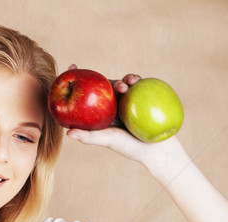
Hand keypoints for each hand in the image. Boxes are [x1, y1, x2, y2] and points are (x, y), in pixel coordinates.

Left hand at [65, 67, 181, 167]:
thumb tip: (68, 132)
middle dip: (101, 79)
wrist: (158, 149)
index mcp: (101, 116)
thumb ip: (90, 137)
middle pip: (102, 87)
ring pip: (119, 84)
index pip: (86, 97)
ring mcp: (127, 102)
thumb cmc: (131, 148)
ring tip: (124, 86)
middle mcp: (112, 107)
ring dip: (120, 81)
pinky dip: (135, 80)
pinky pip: (137, 84)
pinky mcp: (142, 98)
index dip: (78, 82)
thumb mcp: (109, 140)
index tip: (72, 66)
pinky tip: (135, 81)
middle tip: (100, 78)